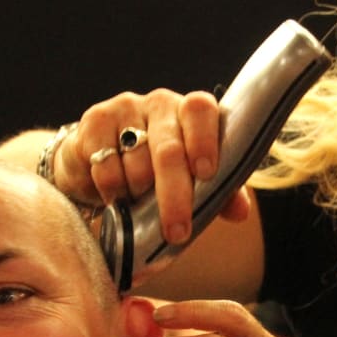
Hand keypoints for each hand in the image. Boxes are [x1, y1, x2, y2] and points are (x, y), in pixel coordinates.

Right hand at [56, 90, 251, 244]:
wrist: (97, 162)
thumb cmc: (154, 172)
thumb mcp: (190, 181)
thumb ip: (220, 192)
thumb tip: (241, 212)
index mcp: (191, 113)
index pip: (201, 110)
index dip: (204, 140)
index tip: (206, 173)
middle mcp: (161, 103)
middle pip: (169, 149)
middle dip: (174, 195)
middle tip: (177, 232)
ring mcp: (126, 108)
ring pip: (136, 162)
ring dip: (139, 195)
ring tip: (139, 207)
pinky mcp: (95, 121)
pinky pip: (106, 166)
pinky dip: (113, 190)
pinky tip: (115, 197)